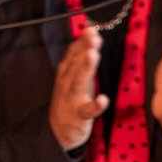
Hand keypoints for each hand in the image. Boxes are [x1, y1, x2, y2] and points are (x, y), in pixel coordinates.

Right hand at [49, 27, 106, 152]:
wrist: (58, 131)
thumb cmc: (71, 97)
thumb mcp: (74, 75)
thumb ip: (82, 55)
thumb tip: (91, 32)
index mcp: (67, 73)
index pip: (73, 54)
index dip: (81, 42)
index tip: (91, 30)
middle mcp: (67, 83)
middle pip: (76, 64)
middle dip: (84, 50)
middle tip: (93, 37)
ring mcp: (72, 99)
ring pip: (79, 82)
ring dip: (86, 68)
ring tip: (93, 55)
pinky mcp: (79, 116)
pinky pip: (87, 111)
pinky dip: (95, 106)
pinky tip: (103, 100)